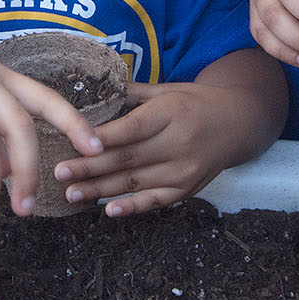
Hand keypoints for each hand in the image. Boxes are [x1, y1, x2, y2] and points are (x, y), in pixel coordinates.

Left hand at [54, 81, 242, 216]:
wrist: (239, 123)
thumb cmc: (195, 102)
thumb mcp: (167, 89)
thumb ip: (131, 94)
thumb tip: (93, 92)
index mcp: (171, 112)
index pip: (131, 128)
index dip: (100, 139)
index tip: (71, 144)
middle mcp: (179, 142)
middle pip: (128, 158)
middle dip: (90, 167)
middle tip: (59, 172)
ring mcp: (185, 169)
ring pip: (136, 182)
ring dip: (101, 190)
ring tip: (71, 193)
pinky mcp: (188, 188)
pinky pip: (156, 201)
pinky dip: (132, 208)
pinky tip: (108, 210)